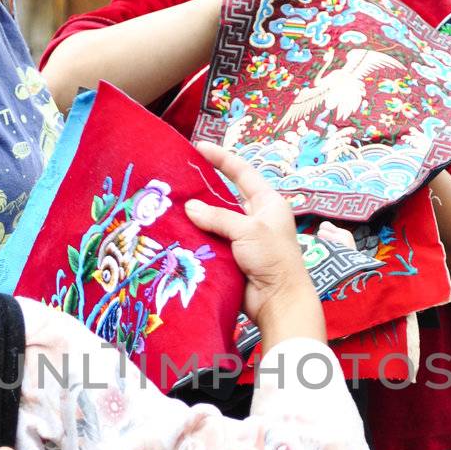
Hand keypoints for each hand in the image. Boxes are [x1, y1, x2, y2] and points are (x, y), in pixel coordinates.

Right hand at [185, 142, 323, 341]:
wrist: (279, 301)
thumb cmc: (274, 260)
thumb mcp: (248, 230)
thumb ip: (218, 217)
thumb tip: (190, 207)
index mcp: (268, 203)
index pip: (242, 173)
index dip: (221, 159)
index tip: (199, 148)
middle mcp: (256, 218)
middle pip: (225, 197)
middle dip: (203, 190)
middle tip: (178, 180)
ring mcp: (244, 239)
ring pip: (215, 222)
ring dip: (197, 217)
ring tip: (171, 207)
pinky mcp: (233, 258)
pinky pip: (211, 242)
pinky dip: (197, 238)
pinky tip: (178, 232)